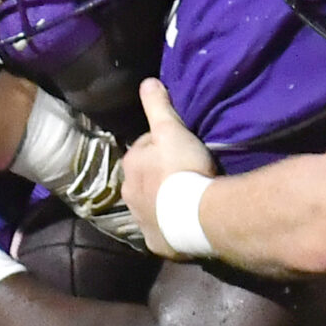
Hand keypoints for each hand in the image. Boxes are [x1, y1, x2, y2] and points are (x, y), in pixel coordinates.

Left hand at [126, 77, 216, 255]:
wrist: (198, 215)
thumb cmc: (183, 168)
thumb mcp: (172, 130)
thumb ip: (158, 105)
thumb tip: (147, 81)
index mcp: (130, 164)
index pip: (144, 149)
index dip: (162, 146)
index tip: (181, 149)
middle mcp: (128, 193)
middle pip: (145, 178)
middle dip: (159, 176)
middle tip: (187, 174)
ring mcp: (140, 221)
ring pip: (151, 205)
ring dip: (164, 201)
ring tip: (188, 199)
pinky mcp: (155, 243)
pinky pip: (162, 230)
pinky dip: (171, 226)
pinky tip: (186, 223)